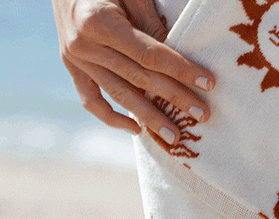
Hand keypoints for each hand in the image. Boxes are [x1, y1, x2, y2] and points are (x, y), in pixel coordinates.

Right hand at [51, 0, 214, 144]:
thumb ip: (151, 23)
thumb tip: (178, 58)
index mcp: (99, 21)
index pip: (149, 54)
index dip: (180, 70)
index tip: (207, 83)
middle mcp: (84, 44)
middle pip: (139, 78)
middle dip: (173, 98)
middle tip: (201, 114)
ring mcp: (75, 59)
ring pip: (119, 95)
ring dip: (150, 118)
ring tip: (175, 137)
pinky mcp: (72, 68)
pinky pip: (91, 101)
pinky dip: (113, 118)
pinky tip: (136, 129)